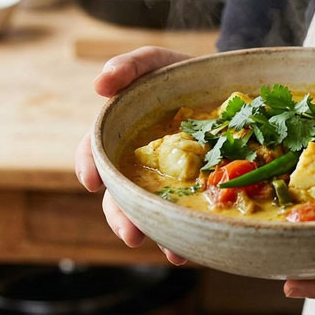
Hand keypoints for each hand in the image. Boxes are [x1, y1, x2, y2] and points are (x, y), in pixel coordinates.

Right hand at [75, 45, 192, 264]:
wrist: (225, 84)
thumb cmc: (181, 74)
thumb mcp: (156, 62)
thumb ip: (129, 66)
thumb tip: (99, 85)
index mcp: (120, 134)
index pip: (95, 152)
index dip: (89, 166)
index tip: (93, 181)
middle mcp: (137, 163)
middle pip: (120, 195)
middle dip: (122, 217)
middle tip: (132, 234)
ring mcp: (165, 180)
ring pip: (151, 213)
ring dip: (158, 234)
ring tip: (172, 252)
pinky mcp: (192, 189)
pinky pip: (185, 215)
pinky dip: (188, 234)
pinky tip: (195, 248)